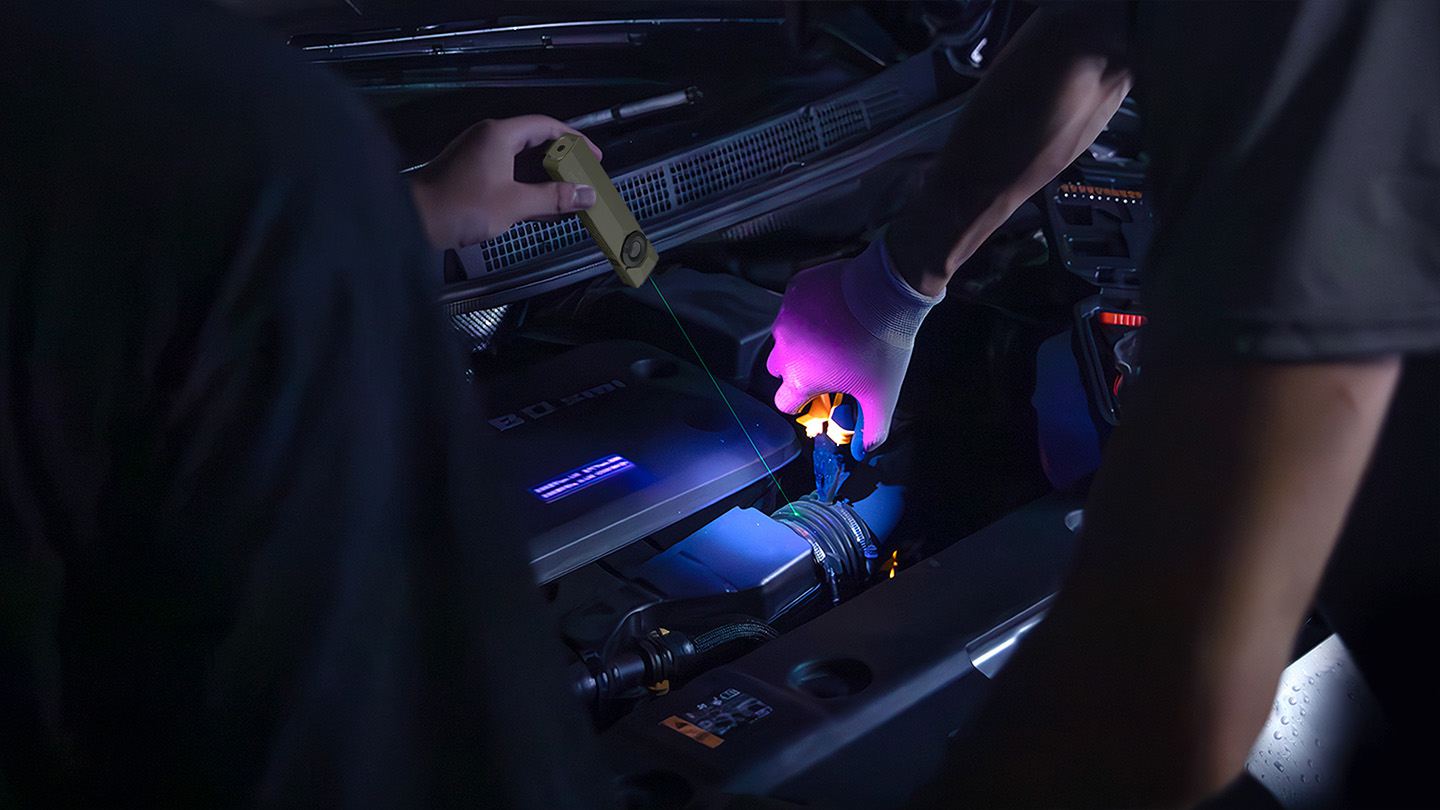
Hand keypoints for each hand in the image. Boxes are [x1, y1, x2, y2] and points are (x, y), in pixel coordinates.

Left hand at [409, 115, 602, 248]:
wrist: (412, 219)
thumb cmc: (463, 206)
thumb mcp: (515, 204)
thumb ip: (554, 198)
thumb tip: (588, 195)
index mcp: (500, 134)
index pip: (547, 126)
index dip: (575, 140)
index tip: (594, 158)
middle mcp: (488, 136)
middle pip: (534, 138)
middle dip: (562, 157)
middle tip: (583, 175)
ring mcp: (476, 152)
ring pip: (519, 155)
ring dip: (544, 172)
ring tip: (566, 189)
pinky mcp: (468, 169)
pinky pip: (506, 168)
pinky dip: (526, 180)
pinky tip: (539, 200)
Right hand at [765, 240, 942, 456]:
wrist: (887, 291)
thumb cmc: (881, 347)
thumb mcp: (882, 394)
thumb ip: (872, 428)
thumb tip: (865, 450)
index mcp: (799, 377)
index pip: (784, 401)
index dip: (800, 402)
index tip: (816, 395)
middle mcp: (784, 347)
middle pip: (779, 368)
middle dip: (797, 369)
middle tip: (827, 363)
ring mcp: (786, 315)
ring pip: (785, 335)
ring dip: (802, 338)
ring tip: (833, 332)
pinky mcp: (794, 289)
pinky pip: (794, 305)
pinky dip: (808, 309)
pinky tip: (833, 308)